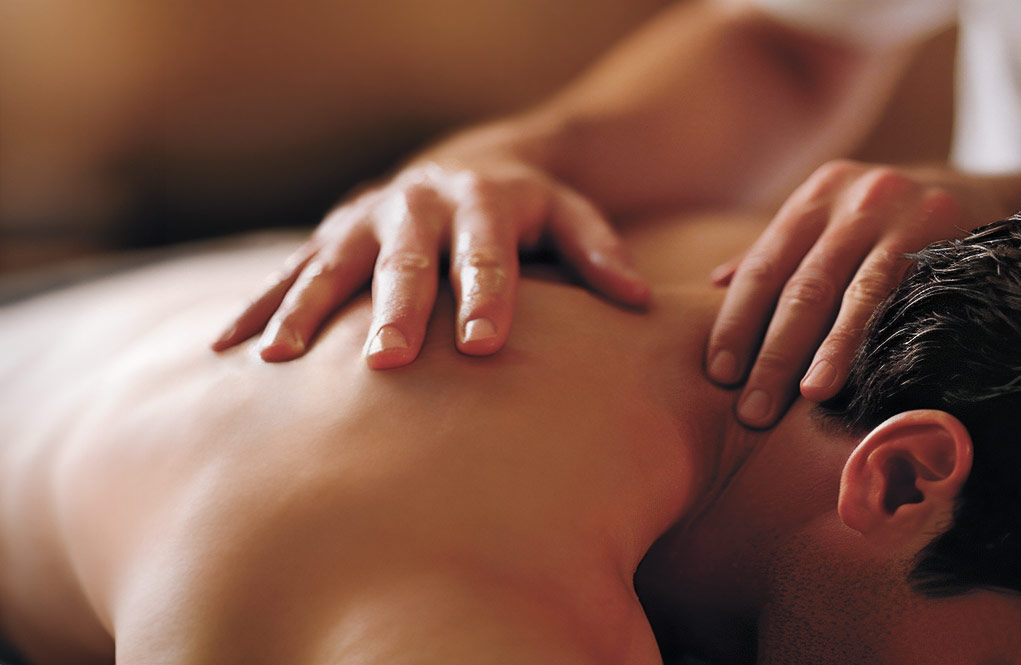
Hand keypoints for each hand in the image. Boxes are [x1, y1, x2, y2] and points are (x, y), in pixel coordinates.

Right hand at [212, 128, 650, 366]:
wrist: (464, 167)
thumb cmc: (526, 212)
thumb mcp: (569, 216)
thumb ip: (599, 254)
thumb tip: (639, 303)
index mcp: (482, 201)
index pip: (488, 253)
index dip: (487, 297)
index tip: (483, 349)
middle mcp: (418, 205)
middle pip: (406, 260)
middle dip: (394, 309)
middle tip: (385, 362)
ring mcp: (367, 219)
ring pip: (332, 265)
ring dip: (305, 311)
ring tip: (279, 362)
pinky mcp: (330, 235)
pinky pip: (287, 273)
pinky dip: (258, 309)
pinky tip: (227, 353)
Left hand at [705, 160, 1004, 427]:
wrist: (979, 190)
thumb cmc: (885, 220)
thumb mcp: (830, 220)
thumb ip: (775, 252)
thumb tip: (714, 285)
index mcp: (814, 199)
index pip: (763, 269)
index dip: (737, 322)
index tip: (719, 374)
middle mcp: (852, 200)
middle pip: (802, 287)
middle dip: (772, 353)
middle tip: (752, 410)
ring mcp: (900, 214)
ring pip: (852, 294)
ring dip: (826, 352)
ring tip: (806, 398)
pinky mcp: (943, 235)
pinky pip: (903, 294)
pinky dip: (877, 335)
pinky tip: (863, 372)